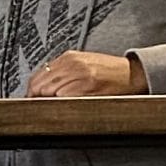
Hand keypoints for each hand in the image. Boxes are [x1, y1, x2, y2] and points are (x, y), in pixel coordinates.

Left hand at [25, 49, 144, 97]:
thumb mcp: (82, 65)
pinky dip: (61, 106)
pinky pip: (63, 99)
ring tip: (57, 108)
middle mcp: (72, 64)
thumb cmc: (108, 73)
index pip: (38, 76)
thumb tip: (39, 89)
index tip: (32, 101)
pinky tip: (67, 108)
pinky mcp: (87, 87)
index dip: (32, 92)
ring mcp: (80, 75)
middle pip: (39, 85)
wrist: (133, 74)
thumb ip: (62, 74)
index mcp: (69, 57)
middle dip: (37, 99)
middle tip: (41, 108)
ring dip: (48, 103)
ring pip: (49, 93)